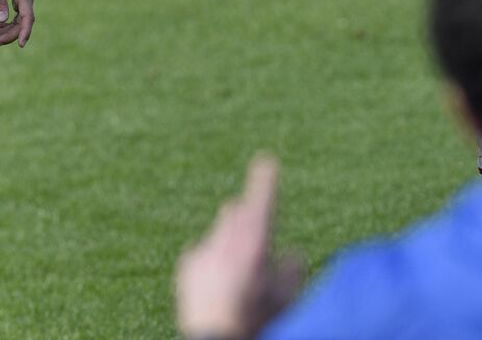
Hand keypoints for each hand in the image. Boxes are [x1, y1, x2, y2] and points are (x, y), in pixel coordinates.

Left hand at [175, 155, 303, 339]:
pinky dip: (212, 264)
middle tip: (256, 249)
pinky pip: (203, 254)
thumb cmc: (258, 319)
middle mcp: (226, 240)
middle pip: (236, 213)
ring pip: (220, 234)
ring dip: (229, 245)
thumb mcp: (286, 298)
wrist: (215, 337)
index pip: (262, 202)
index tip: (266, 159)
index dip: (266, 180)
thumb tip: (294, 255)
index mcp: (255, 244)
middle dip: (246, 222)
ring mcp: (203, 250)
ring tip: (239, 280)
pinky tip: (219, 287)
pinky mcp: (187, 264)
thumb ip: (293, 271)